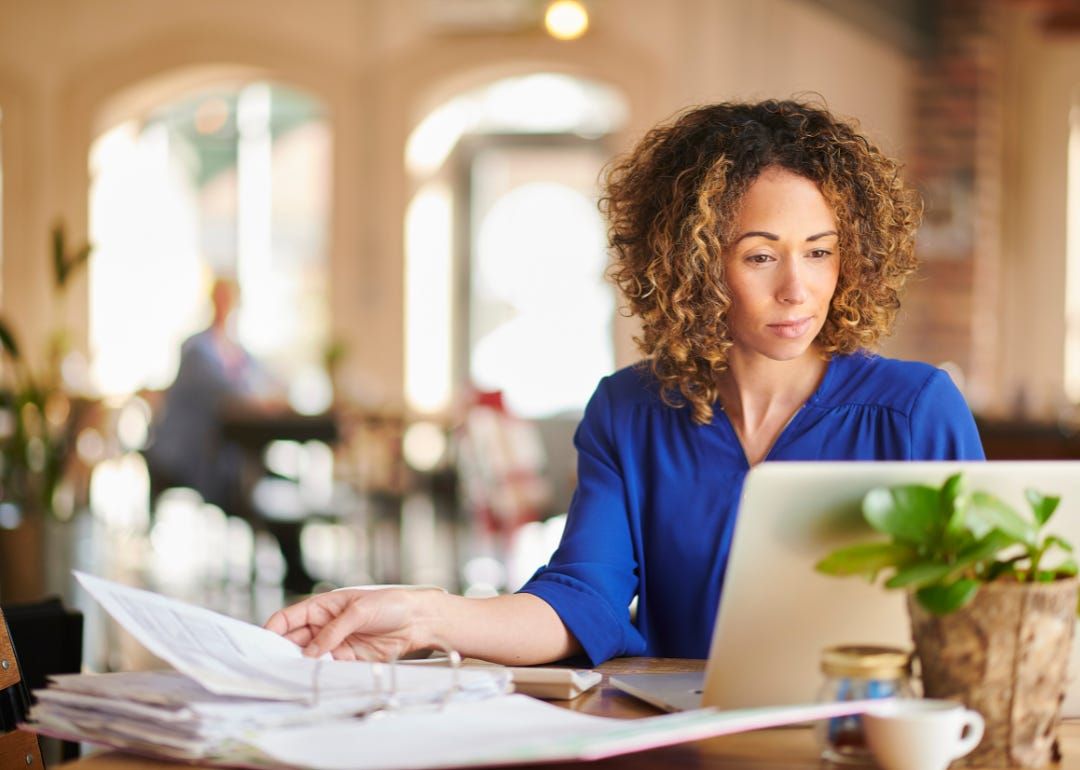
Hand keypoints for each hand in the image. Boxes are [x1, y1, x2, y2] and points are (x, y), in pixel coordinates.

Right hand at [263, 588, 437, 660]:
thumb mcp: (359, 611)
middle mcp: (326, 626)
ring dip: (301, 665)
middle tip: (273, 664)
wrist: (419, 621)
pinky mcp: (348, 659)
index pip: (290, 617)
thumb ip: (334, 630)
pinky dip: (320, 673)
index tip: (263, 642)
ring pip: (309, 657)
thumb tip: (310, 651)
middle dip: (284, 651)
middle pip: (295, 640)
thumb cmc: (391, 604)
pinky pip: (328, 668)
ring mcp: (336, 643)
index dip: (275, 628)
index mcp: (324, 606)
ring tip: (291, 674)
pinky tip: (314, 679)